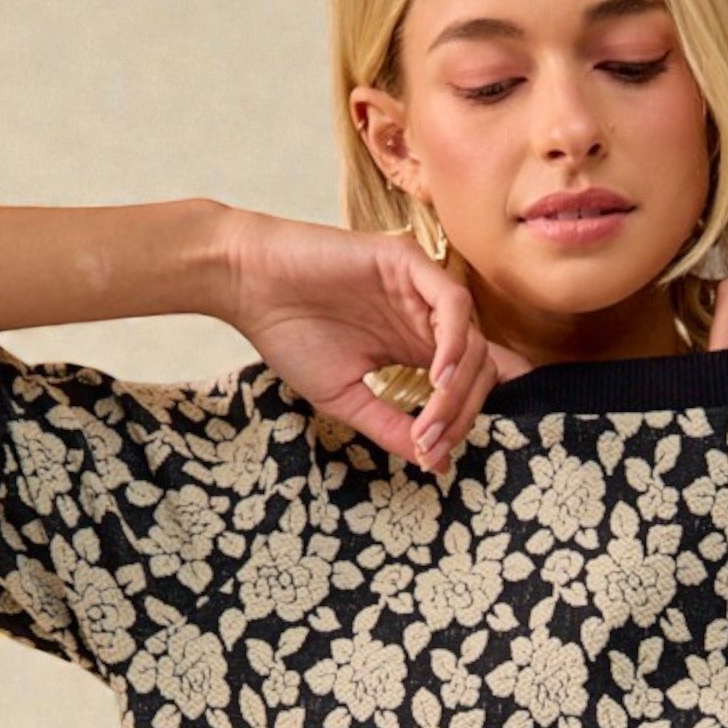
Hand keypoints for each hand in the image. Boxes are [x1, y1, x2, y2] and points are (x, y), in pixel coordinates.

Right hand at [219, 211, 533, 471]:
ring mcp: (421, 289)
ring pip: (473, 341)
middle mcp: (426, 318)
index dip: (463, 421)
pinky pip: (453, 306)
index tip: (434, 456)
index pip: (467, 383)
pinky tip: (436, 379)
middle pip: (480, 367)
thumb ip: (394, 428)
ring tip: (431, 420)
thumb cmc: (290, 337)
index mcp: (416, 346)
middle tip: (431, 443)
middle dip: (463, 413)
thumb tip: (439, 464)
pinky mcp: (408, 263)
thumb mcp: (348, 399)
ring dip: (458, 389)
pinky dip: (454, 346)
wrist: (248, 286)